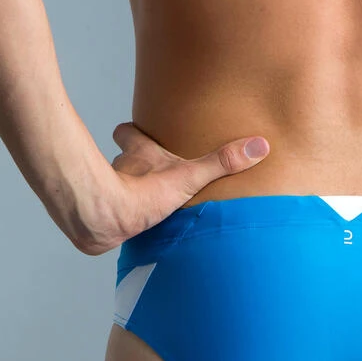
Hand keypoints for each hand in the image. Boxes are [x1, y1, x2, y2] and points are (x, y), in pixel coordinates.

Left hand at [76, 122, 269, 254]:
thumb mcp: (190, 177)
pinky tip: (136, 229)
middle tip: (150, 168)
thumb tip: (259, 146)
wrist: (103, 221)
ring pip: (118, 185)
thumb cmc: (141, 195)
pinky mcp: (105, 216)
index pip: (128, 132)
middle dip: (134, 162)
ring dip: (130, 191)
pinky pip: (114, 213)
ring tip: (146, 201)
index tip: (141, 131)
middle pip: (122, 157)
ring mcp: (110, 192)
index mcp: (140, 154)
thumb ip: (222, 163)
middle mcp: (122, 168)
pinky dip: (123, 217)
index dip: (133, 132)